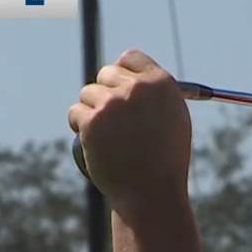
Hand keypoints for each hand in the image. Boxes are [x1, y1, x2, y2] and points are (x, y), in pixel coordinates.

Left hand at [66, 49, 190, 207]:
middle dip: (104, 91)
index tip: (118, 85)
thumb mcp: (175, 122)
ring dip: (91, 110)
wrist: (151, 193)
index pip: (131, 58)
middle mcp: (136, 88)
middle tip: (108, 115)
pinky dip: (80, 126)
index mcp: (161, 84)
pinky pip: (75, 113)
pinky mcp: (92, 121)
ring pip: (87, 93)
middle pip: (106, 73)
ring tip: (105, 136)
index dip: (122, 72)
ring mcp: (112, 103)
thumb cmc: (166, 164)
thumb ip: (158, 97)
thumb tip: (135, 80)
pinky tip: (92, 142)